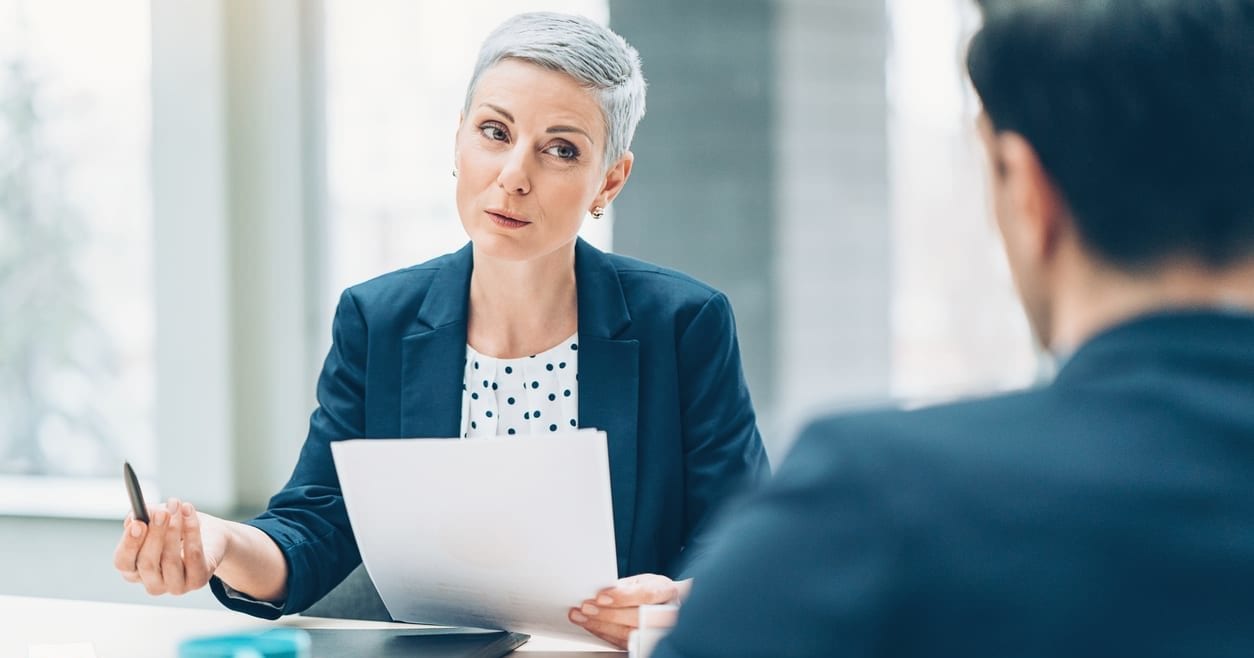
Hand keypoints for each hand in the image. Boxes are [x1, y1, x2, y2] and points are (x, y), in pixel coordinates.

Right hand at [113, 498, 225, 595]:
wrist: (210, 536)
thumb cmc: (176, 529)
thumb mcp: (156, 518)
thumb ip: (141, 517)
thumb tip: (136, 516)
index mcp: (134, 569)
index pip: (123, 562)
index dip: (129, 544)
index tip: (137, 523)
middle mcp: (152, 582)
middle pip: (147, 563)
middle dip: (155, 534)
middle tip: (162, 512)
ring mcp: (175, 586)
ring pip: (170, 559)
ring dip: (175, 529)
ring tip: (179, 507)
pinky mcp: (197, 581)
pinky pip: (193, 556)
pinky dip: (192, 531)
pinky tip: (190, 514)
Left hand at [568, 573, 689, 648]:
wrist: (670, 607)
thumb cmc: (655, 590)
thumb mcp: (645, 580)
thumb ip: (626, 585)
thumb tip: (601, 590)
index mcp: (667, 592)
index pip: (646, 595)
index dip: (623, 596)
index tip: (601, 596)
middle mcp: (666, 614)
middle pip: (635, 617)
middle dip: (607, 613)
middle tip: (586, 608)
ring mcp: (657, 632)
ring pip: (627, 634)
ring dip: (600, 626)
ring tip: (581, 617)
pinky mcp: (644, 644)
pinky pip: (621, 642)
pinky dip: (603, 633)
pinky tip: (590, 626)